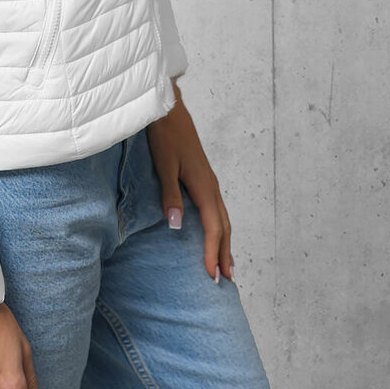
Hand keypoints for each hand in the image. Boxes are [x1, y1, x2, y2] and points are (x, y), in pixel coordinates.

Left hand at [145, 82, 234, 282]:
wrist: (169, 108)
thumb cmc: (164, 135)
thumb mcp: (164, 165)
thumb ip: (170, 195)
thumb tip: (176, 227)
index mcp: (203, 185)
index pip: (212, 227)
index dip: (212, 252)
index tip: (211, 275)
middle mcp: (211, 185)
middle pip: (223, 226)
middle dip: (224, 253)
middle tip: (225, 280)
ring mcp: (209, 181)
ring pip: (222, 217)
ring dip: (224, 241)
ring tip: (226, 264)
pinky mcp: (203, 176)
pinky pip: (216, 208)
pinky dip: (219, 226)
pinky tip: (214, 232)